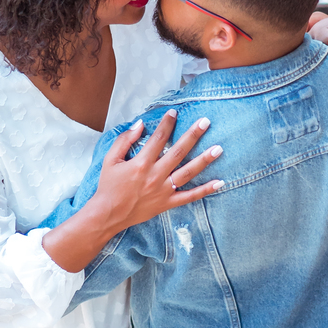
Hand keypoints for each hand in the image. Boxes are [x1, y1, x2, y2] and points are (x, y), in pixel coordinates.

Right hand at [44, 111, 222, 272]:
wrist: (108, 214)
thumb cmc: (108, 186)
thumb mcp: (110, 159)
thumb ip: (124, 140)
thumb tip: (140, 124)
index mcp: (141, 163)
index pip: (158, 139)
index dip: (167, 124)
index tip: (175, 113)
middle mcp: (155, 176)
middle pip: (178, 152)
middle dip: (193, 135)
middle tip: (206, 122)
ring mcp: (163, 191)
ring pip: (188, 173)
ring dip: (204, 160)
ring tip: (218, 148)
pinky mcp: (167, 203)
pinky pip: (189, 196)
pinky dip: (205, 190)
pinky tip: (219, 182)